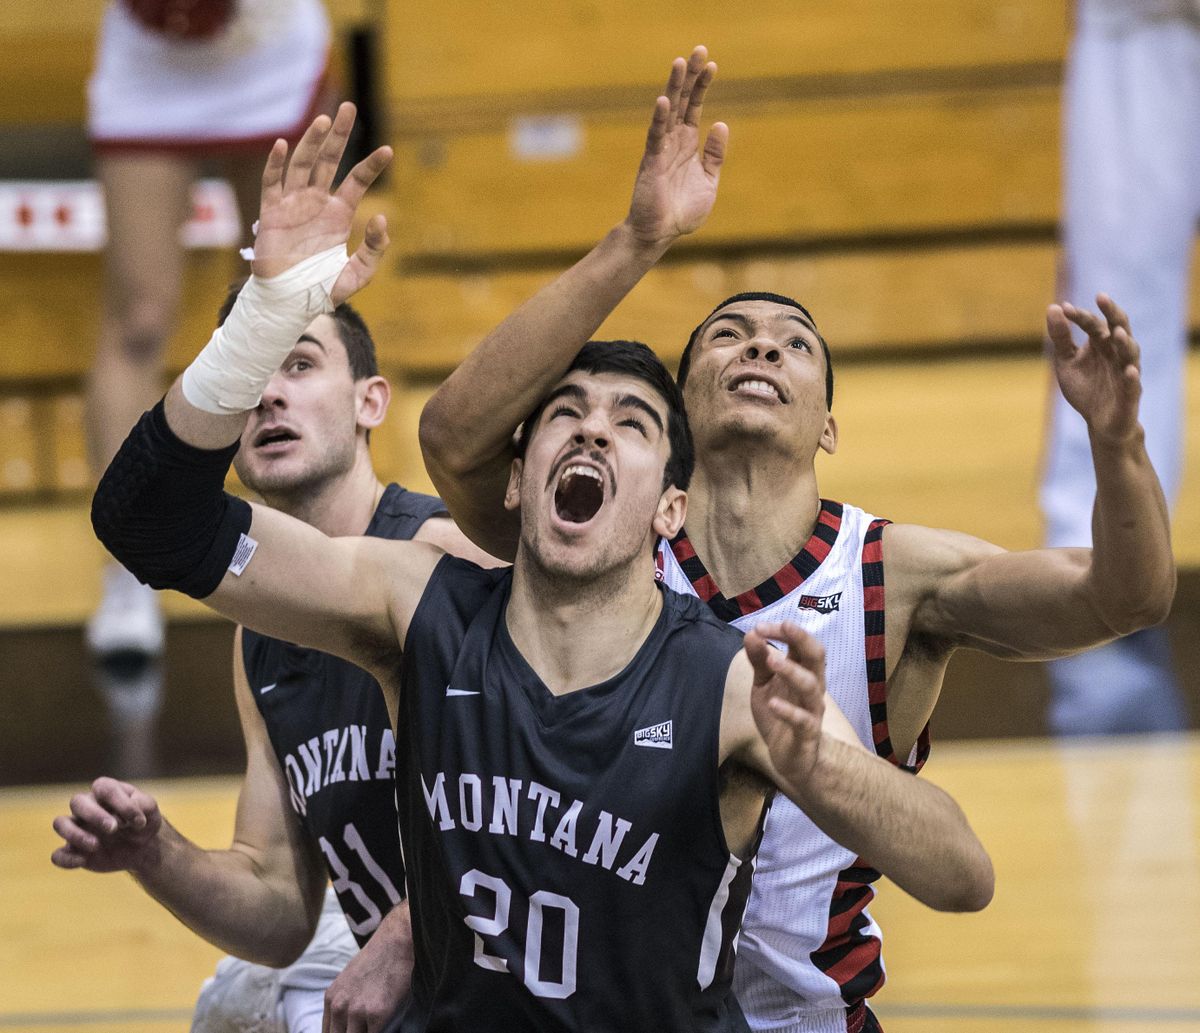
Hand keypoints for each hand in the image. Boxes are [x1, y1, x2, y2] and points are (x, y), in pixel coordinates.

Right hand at [50, 777, 162, 873]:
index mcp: (106, 792)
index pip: (103, 787)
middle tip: (113, 829)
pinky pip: (58, 855)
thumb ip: (142, 805)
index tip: (137, 819)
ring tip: (96, 845)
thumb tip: (123, 813)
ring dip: (75, 834)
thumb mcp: (150, 811)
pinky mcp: (74, 850)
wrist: (143, 847)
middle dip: (94, 815)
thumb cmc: (143, 822)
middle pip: (77, 802)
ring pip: (60, 823)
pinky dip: (66, 859)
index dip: (119, 801)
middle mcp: (88, 807)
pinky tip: (84, 861)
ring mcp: (78, 828)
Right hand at [252, 101, 392, 304]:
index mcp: (338, 214)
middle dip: (339, 135)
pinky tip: (285, 145)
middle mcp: (316, 202)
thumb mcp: (358, 274)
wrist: (290, 303)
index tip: (388, 150)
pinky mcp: (271, 212)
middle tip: (349, 108)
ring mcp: (293, 204)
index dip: (371, 166)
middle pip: (328, 160)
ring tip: (326, 121)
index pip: (356, 181)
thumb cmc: (323, 290)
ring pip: (302, 164)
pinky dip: (277, 164)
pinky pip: (272, 182)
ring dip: (312, 141)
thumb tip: (381, 218)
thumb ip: (374, 249)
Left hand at [323, 901, 412, 1032]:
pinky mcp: (377, 1014)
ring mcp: (357, 1011)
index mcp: (331, 999)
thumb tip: (345, 1026)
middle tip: (365, 1028)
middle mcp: (340, 1007)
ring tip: (376, 1026)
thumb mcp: (349, 981)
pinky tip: (389, 1025)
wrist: (397, 941)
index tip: (353, 1031)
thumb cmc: (378, 959)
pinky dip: (383, 1032)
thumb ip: (343, 1003)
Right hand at [624, 46, 727, 248]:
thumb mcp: (709, 181)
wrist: (661, 234)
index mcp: (688, 144)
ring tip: (681, 62)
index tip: (712, 64)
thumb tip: (721, 124)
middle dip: (690, 76)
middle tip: (698, 50)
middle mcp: (673, 141)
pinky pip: (656, 136)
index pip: (694, 107)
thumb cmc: (682, 211)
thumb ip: (715, 155)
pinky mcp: (652, 163)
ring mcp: (661, 150)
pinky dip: (659, 118)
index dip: (702, 86)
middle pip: (682, 101)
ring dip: (674, 88)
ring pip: (668, 112)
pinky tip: (664, 101)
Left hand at [745, 622, 826, 785]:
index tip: (761, 626)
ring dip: (792, 671)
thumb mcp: (764, 684)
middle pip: (816, 657)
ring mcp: (812, 710)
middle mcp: (812, 687)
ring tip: (772, 659)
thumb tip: (752, 633)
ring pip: (811, 686)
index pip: (800, 644)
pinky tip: (773, 703)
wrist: (791, 758)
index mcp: (803, 671)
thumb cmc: (780, 715)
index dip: (784, 632)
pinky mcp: (808, 734)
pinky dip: (789, 711)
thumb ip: (759, 661)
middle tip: (783, 626)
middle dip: (801, 638)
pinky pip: (803, 721)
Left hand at [1048, 294, 1142, 444]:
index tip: (1064, 308)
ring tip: (1118, 333)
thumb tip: (1053, 307)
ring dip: (1125, 343)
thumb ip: (1061, 337)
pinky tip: (1129, 371)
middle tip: (1102, 297)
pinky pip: (1133, 385)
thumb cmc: (1086, 388)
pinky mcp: (1130, 394)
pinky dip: (1132, 377)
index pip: (1093, 324)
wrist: (1100, 422)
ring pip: (1130, 353)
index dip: (1080, 316)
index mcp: (1102, 344)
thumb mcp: (1066, 362)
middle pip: (1119, 328)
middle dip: (1112, 314)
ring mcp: (1126, 372)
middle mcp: (1117, 354)